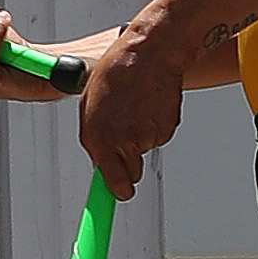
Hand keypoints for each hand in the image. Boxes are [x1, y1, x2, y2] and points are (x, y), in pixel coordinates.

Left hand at [78, 8, 193, 192]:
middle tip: (122, 138)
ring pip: (143, 152)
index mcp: (100, 138)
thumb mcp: (89, 107)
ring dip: (138, 138)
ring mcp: (149, 137)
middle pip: (130, 175)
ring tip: (132, 109)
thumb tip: (100, 164)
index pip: (112, 184)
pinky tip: (147, 104)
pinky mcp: (168, 130)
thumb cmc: (116, 75)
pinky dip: (153, 126)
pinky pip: (157, 137)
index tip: (116, 204)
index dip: (115, 196)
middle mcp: (125, 143)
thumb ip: (94, 139)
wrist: (151, 54)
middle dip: (126, 164)